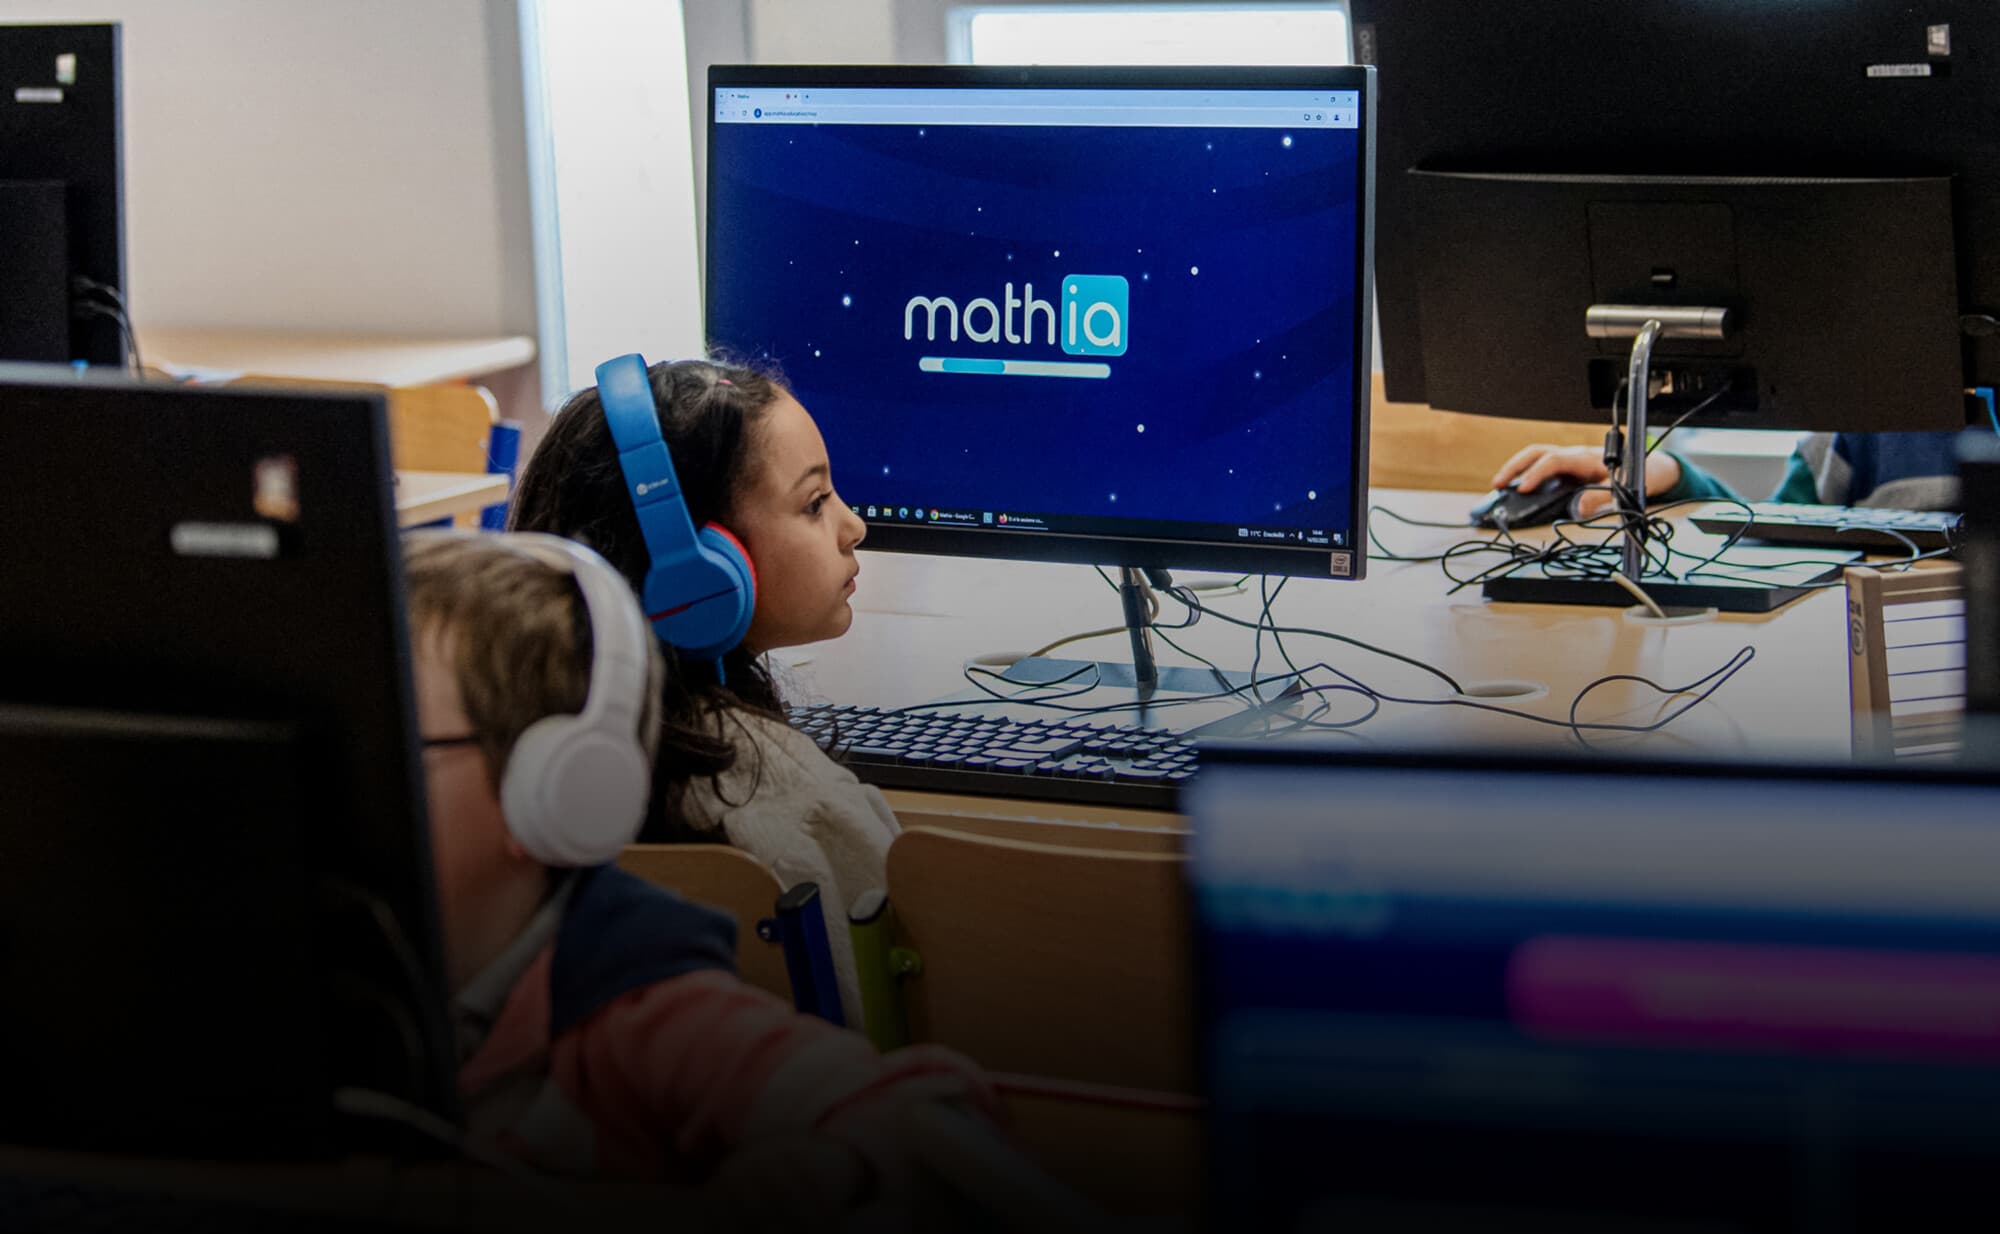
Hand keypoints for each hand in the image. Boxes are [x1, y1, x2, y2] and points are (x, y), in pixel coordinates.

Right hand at [1491, 444, 1681, 519]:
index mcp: (1585, 458)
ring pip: (1535, 458)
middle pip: (1536, 453)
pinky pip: (1541, 468)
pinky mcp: (1567, 470)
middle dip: (1514, 466)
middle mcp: (1573, 456)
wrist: (1650, 469)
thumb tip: (1578, 507)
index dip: (1536, 474)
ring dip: (1515, 469)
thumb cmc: (1638, 474)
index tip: (1522, 488)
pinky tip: (1514, 489)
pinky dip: (1525, 475)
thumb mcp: (1624, 487)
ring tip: (1498, 486)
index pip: (1553, 461)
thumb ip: (1601, 497)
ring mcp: (1569, 461)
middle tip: (1497, 483)